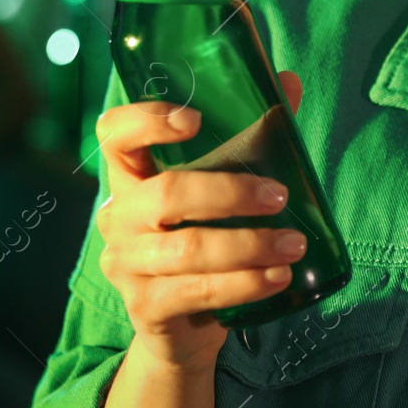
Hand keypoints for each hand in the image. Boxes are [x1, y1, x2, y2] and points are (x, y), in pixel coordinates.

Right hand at [95, 70, 306, 374]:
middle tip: (279, 196)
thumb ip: (251, 136)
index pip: (114, 134)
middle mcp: (119, 216)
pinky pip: (197, 291)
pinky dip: (245, 283)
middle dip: (230, 193)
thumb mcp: (223, 186)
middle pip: (166, 193)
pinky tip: (277, 277)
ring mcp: (125, 264)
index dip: (146, 121)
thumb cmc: (205, 239)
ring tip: (294, 244)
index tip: (195, 120)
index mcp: (131, 176)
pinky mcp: (144, 306)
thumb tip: (290, 81)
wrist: (185, 325)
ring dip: (250, 245)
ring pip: (189, 248)